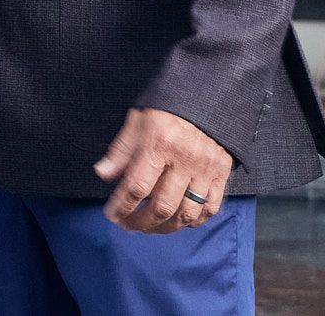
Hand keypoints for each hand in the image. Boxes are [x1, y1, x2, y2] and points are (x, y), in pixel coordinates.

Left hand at [93, 108, 231, 232]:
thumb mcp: (138, 121)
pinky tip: (180, 221)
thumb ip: (120, 151)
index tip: (112, 215)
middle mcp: (184, 160)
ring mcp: (206, 169)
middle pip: (162, 206)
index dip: (122, 206)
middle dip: (142, 222)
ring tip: (151, 226)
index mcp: (159, 145)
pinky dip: (194, 221)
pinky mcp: (222, 173)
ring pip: (187, 213)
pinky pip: (211, 208)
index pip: (137, 186)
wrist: (206, 97)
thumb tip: (102, 173)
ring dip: (166, 227)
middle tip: (129, 224)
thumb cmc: (168, 109)